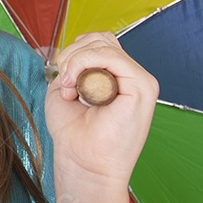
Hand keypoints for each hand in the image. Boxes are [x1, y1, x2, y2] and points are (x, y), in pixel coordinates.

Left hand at [44, 32, 158, 186]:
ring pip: (104, 44)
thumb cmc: (74, 134)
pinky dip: (85, 64)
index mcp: (116, 77)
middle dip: (72, 54)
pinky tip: (76, 87)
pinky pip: (111, 56)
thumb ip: (71, 66)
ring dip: (76, 61)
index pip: (97, 43)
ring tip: (69, 88)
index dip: (73, 52)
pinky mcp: (142, 87)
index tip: (60, 78)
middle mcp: (130, 76)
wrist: (83, 164)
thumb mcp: (66, 89)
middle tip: (63, 82)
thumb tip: (68, 50)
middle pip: (100, 38)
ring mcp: (140, 81)